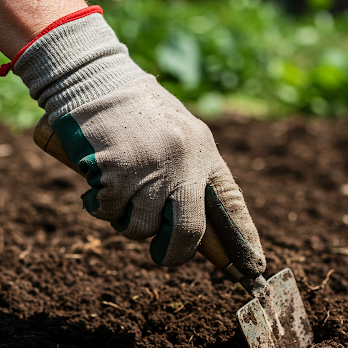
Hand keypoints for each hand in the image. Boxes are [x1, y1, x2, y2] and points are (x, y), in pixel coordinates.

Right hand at [12, 9, 265, 274]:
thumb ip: (189, 174)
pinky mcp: (114, 171)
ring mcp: (148, 168)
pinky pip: (108, 213)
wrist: (95, 80)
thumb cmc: (138, 114)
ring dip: (128, 222)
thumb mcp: (178, 137)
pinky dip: (100, 207)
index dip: (242, 239)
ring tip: (120, 194)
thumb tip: (194, 228)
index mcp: (203, 151)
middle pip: (187, 231)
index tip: (252, 267)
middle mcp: (181, 162)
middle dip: (173, 253)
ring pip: (140, 227)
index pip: (229, 203)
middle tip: (162, 255)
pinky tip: (97, 184)